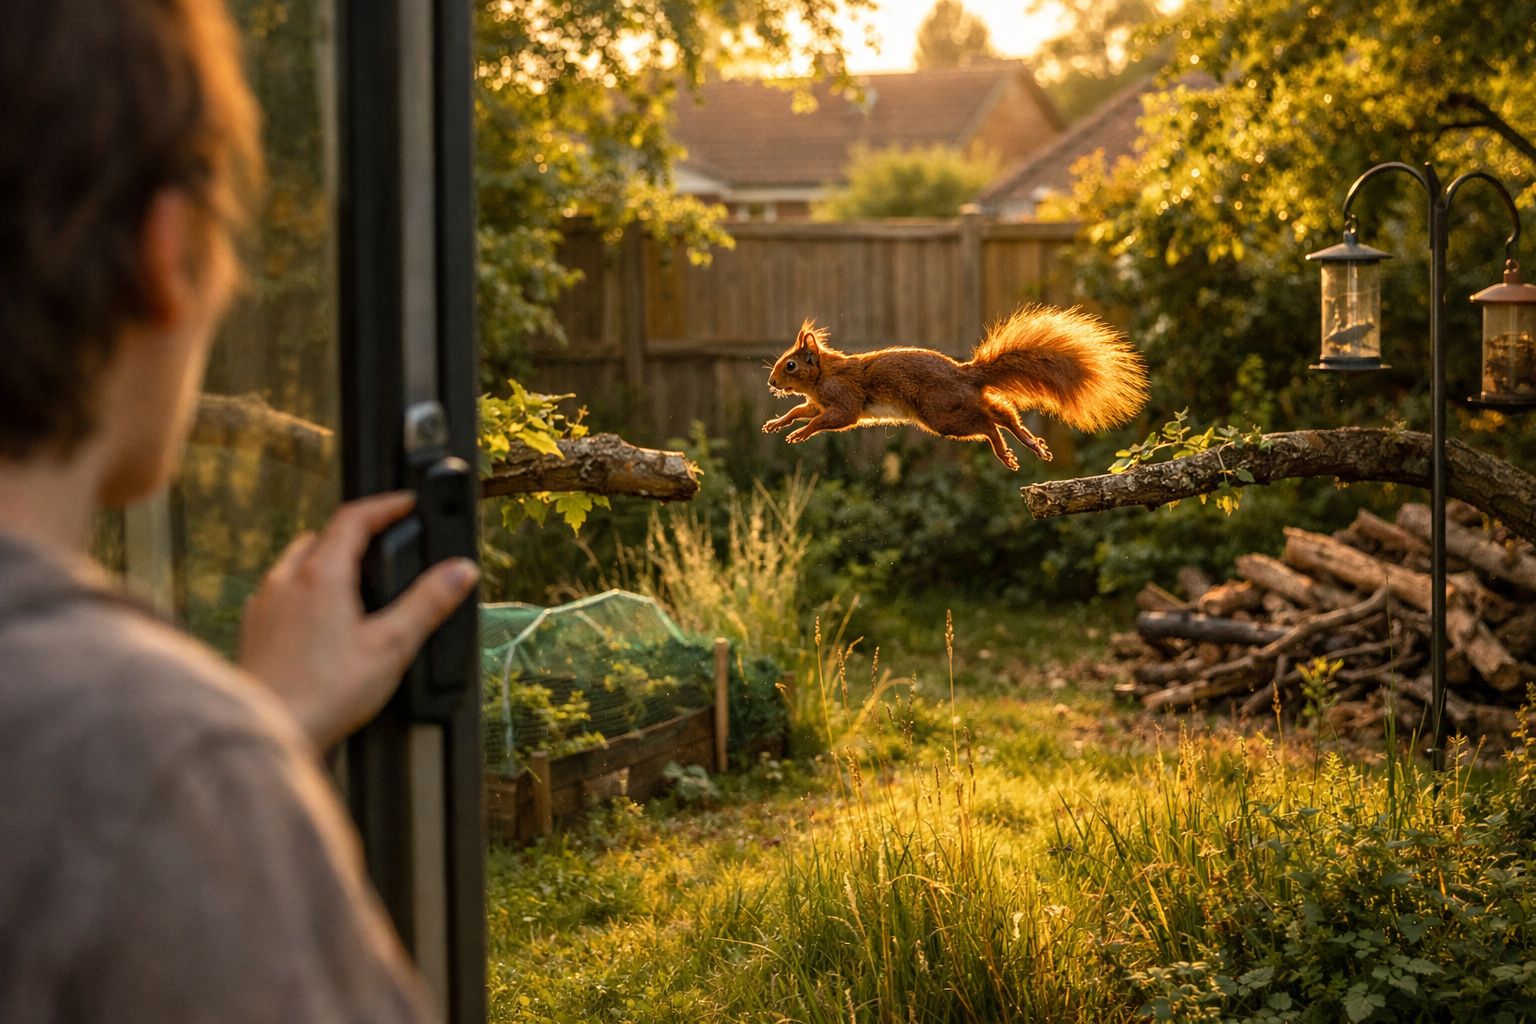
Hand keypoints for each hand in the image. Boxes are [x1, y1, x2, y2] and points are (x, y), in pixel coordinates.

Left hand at [238, 492, 478, 749]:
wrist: (267, 730)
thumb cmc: (326, 693)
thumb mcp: (392, 646)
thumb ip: (428, 603)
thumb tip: (461, 570)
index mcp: (321, 574)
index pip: (354, 517)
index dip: (385, 505)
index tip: (406, 504)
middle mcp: (286, 580)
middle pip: (321, 537)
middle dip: (353, 534)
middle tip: (382, 545)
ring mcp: (264, 604)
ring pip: (295, 563)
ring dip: (324, 560)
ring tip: (352, 582)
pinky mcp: (252, 630)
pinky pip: (278, 592)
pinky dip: (302, 591)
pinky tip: (318, 620)